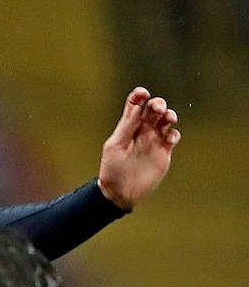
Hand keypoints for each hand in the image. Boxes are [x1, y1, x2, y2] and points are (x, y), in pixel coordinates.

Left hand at [98, 87, 179, 210]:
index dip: (139, 96)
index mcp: (127, 127)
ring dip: (169, 116)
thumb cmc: (112, 169)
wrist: (120, 193)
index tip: (143, 93)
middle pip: (153, 110)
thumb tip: (136, 107)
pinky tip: (169, 138)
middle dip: (157, 104)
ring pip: (165, 122)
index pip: (134, 106)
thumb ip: (126, 127)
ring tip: (168, 117)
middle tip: (157, 107)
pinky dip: (173, 134)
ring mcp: (153, 141)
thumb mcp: (115, 147)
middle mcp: (141, 131)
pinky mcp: (163, 153)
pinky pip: (172, 138)